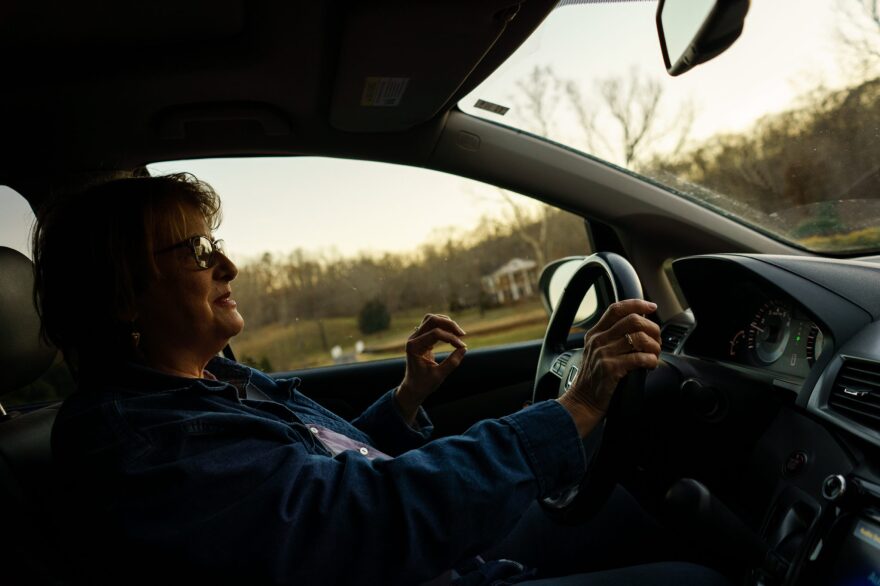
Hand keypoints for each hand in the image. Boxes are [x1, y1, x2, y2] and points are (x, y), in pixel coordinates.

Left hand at [395, 314, 466, 423]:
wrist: (413, 387)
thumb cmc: (424, 384)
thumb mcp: (439, 375)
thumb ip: (452, 362)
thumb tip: (463, 348)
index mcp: (414, 346)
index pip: (435, 333)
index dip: (451, 338)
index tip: (462, 346)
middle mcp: (413, 338)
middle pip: (432, 320)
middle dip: (449, 324)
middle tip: (462, 335)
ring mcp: (416, 337)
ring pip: (432, 319)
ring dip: (447, 323)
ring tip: (459, 334)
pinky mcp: (422, 338)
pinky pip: (432, 325)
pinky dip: (444, 326)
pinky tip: (453, 334)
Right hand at [557, 300, 660, 435]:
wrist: (583, 401)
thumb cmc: (594, 379)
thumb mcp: (596, 352)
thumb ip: (611, 337)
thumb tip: (639, 325)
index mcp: (595, 333)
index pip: (616, 309)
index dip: (636, 304)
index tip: (651, 307)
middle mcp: (598, 340)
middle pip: (632, 320)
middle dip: (652, 328)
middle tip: (656, 339)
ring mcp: (604, 354)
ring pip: (639, 338)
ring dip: (654, 346)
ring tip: (654, 354)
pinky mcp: (611, 368)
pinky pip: (639, 358)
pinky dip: (651, 360)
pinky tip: (650, 365)